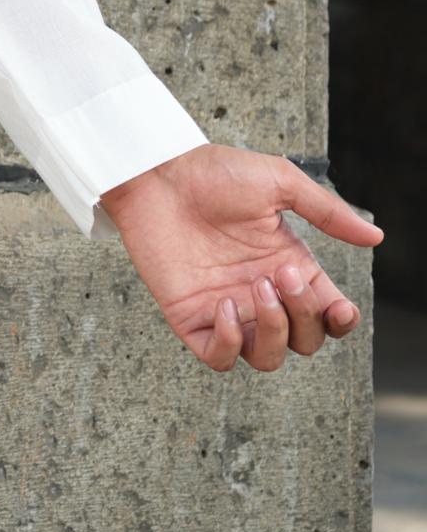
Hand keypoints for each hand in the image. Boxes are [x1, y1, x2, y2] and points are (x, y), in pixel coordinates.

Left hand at [98, 142, 383, 371]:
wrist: (157, 172)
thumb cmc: (214, 172)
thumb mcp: (278, 182)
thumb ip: (326, 211)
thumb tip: (375, 237)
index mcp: (288, 266)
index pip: (328, 315)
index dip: (340, 322)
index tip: (338, 307)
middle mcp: (261, 293)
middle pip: (304, 340)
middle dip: (304, 316)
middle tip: (280, 273)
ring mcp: (227, 308)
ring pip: (267, 358)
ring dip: (272, 332)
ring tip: (257, 287)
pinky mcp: (191, 317)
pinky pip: (219, 358)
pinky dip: (228, 344)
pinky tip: (224, 306)